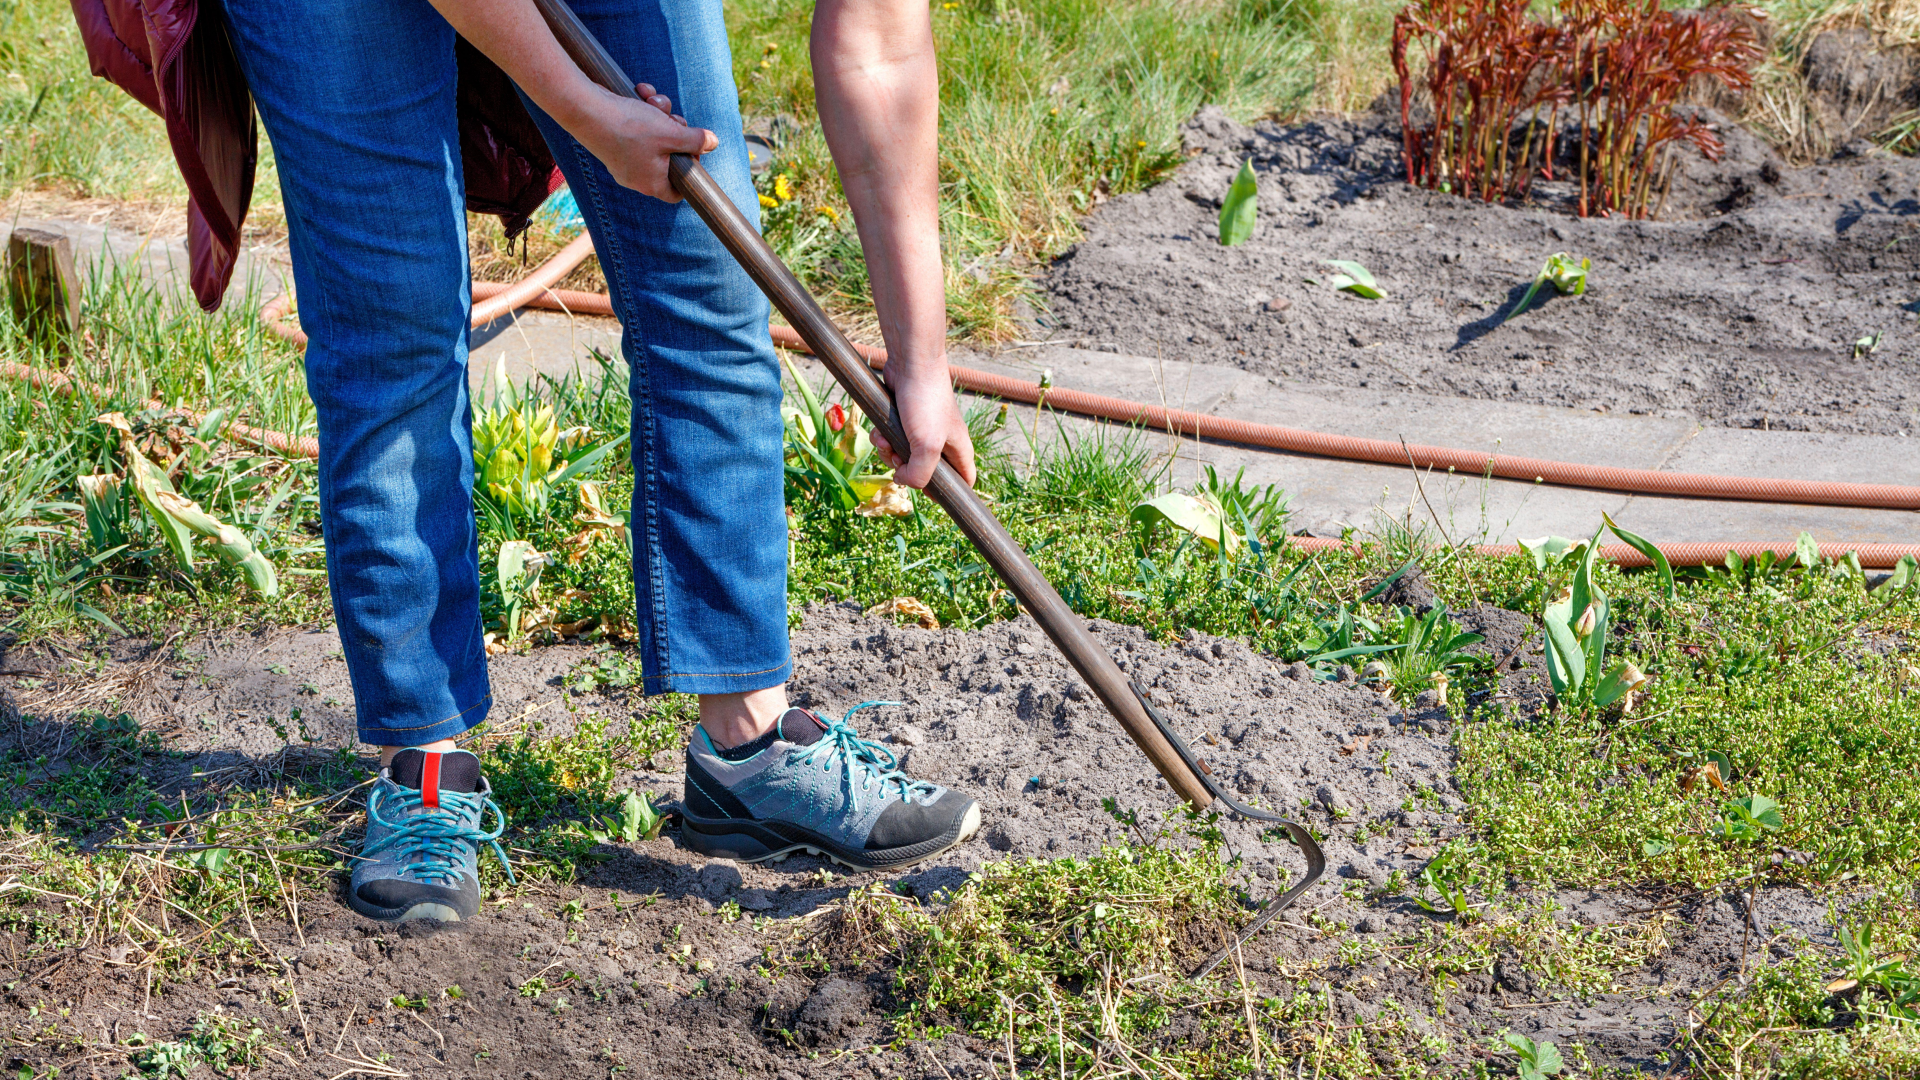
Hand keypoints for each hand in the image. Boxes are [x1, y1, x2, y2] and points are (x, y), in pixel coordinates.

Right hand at [568, 82, 716, 202]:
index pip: (677, 192)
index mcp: (651, 183)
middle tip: (674, 119)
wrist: (585, 108)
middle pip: (668, 158)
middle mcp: (635, 176)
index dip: (689, 171)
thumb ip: (695, 141)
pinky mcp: (613, 141)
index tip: (692, 151)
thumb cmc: (630, 126)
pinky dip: (641, 109)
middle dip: (675, 132)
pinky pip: (636, 128)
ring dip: (659, 115)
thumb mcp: (671, 133)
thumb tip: (713, 143)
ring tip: (653, 100)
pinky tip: (640, 92)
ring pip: (654, 137)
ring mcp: (623, 158)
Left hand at [870, 360, 974, 488]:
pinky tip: (879, 429)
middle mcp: (943, 441)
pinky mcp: (905, 420)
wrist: (910, 364)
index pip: (964, 481)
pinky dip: (883, 438)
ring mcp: (922, 430)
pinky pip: (892, 439)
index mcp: (958, 449)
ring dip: (888, 452)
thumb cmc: (925, 401)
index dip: (949, 493)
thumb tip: (904, 481)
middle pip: (925, 472)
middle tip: (898, 459)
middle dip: (906, 469)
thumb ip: (920, 473)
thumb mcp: (927, 445)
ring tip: (885, 440)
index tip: (930, 495)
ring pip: (904, 456)